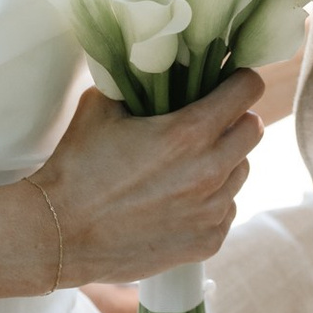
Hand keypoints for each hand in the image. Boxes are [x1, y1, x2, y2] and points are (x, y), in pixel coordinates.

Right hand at [31, 69, 262, 283]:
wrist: (59, 234)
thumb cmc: (77, 167)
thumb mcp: (101, 106)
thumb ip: (136, 84)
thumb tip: (154, 69)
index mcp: (189, 133)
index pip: (248, 90)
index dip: (238, 80)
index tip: (228, 82)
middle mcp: (209, 171)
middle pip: (254, 130)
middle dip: (235, 118)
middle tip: (209, 121)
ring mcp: (210, 211)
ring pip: (241, 171)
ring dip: (224, 161)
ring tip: (188, 164)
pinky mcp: (206, 242)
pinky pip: (227, 209)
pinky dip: (212, 200)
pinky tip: (181, 198)